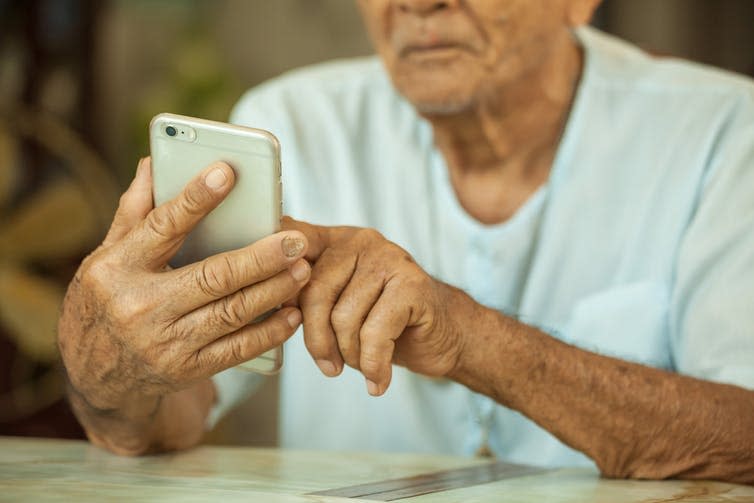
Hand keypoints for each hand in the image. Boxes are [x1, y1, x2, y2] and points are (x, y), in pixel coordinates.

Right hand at [58, 159, 310, 415]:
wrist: (97, 377)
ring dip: (274, 290)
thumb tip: (152, 163)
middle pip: (213, 276)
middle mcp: (141, 306)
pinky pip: (237, 349)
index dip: (197, 199)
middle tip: (296, 240)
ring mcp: (166, 342)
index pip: (163, 226)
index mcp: (119, 268)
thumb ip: (134, 211)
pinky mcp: (187, 369)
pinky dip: (270, 332)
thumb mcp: (107, 256)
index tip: (227, 172)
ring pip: (232, 312)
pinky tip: (293, 314)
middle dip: (261, 257)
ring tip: (303, 269)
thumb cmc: (106, 303)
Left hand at [283, 218, 468, 395]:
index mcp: (335, 240)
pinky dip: (372, 365)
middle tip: (328, 365)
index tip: (275, 303)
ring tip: (362, 364)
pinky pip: (375, 333)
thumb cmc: (384, 322)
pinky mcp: (412, 284)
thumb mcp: (339, 304)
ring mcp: (388, 258)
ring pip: (343, 317)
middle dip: (316, 340)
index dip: (275, 270)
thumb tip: (270, 302)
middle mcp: (360, 241)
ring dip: (349, 355)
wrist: (443, 334)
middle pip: (313, 292)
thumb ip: (307, 294)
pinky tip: (376, 379)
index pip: (292, 241)